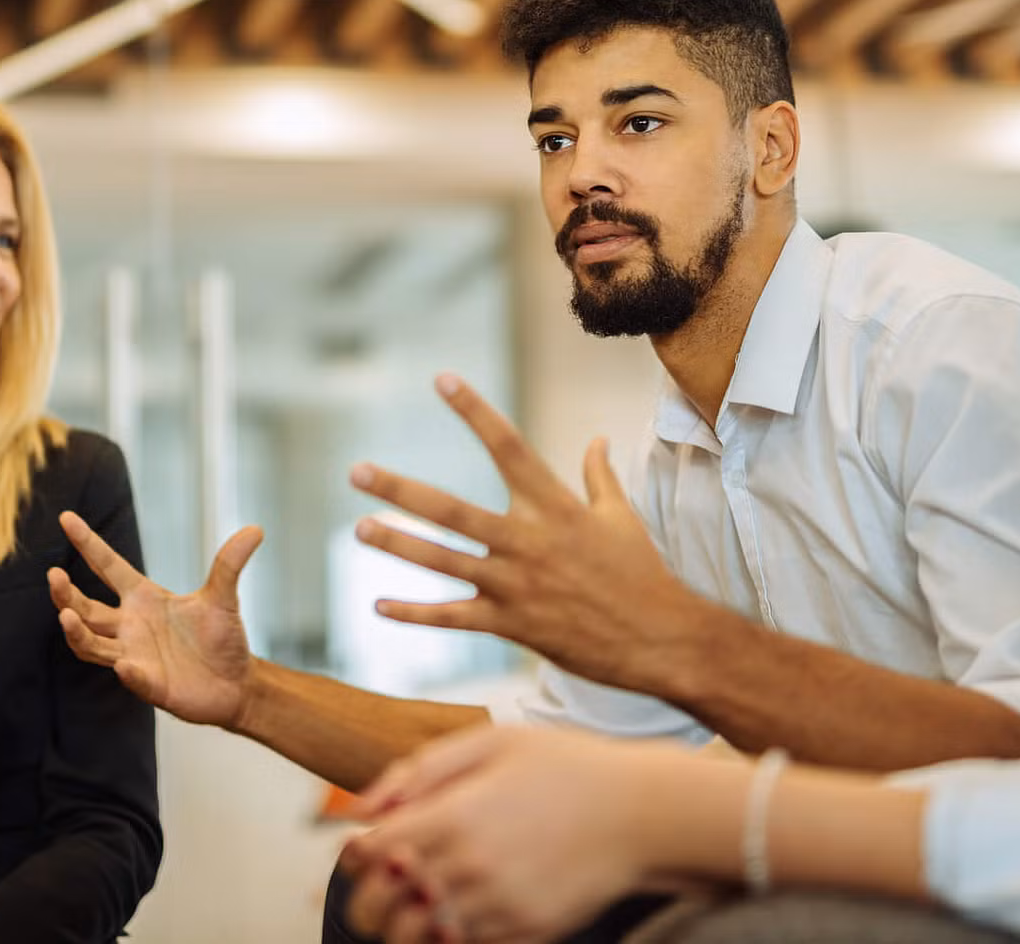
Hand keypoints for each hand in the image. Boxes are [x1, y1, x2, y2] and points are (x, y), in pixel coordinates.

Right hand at [49, 513, 264, 729]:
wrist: (237, 683)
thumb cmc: (222, 638)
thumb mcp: (223, 598)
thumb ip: (229, 564)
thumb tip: (256, 529)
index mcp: (143, 599)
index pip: (108, 566)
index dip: (88, 542)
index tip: (67, 517)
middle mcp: (130, 626)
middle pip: (86, 608)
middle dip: (67, 593)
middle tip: (53, 575)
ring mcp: (135, 655)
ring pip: (92, 644)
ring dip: (78, 631)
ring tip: (67, 616)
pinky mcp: (149, 684)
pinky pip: (131, 677)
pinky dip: (127, 671)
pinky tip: (125, 664)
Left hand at [339, 728, 705, 943]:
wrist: (642, 811)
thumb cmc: (565, 766)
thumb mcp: (491, 742)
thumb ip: (418, 770)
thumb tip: (360, 806)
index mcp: (454, 815)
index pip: (366, 854)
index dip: (353, 852)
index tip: (365, 846)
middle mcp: (469, 868)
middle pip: (376, 908)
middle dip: (365, 897)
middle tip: (383, 881)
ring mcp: (497, 907)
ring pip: (412, 940)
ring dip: (402, 923)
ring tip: (420, 900)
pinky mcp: (524, 934)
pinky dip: (448, 936)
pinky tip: (462, 909)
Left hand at [350, 374, 703, 693]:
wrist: (661, 639)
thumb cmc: (642, 574)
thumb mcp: (622, 517)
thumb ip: (598, 477)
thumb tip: (597, 438)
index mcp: (555, 506)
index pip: (509, 446)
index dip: (474, 411)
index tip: (442, 380)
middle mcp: (529, 541)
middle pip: (453, 509)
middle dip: (402, 490)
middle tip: (358, 472)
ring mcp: (516, 585)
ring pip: (444, 562)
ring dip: (399, 546)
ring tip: (361, 530)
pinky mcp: (512, 626)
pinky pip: (453, 618)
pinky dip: (416, 613)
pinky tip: (379, 606)